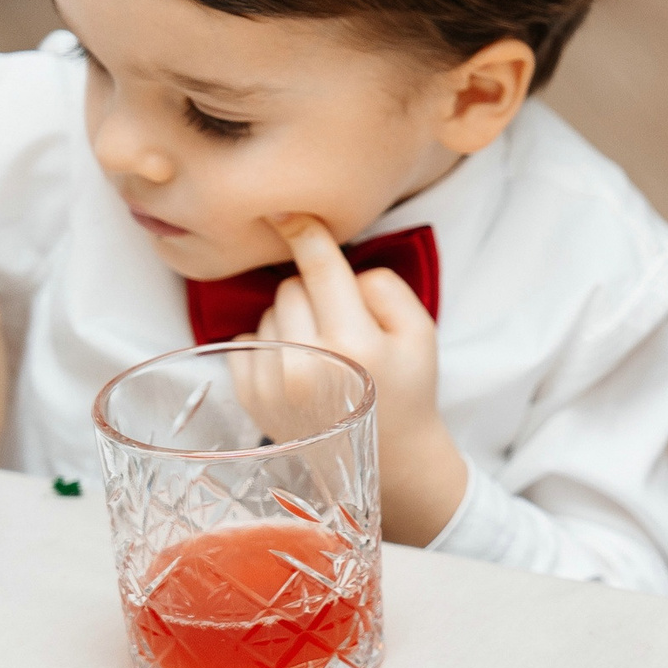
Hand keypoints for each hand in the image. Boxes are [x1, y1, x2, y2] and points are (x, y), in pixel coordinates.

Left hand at [249, 214, 467, 544]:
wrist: (391, 459)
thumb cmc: (408, 387)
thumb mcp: (422, 332)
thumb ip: (384, 288)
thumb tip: (338, 270)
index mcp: (355, 343)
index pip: (320, 268)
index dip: (304, 232)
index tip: (285, 208)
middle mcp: (308, 363)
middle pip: (290, 287)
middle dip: (313, 291)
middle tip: (341, 321)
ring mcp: (274, 384)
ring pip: (267, 312)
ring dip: (291, 318)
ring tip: (323, 350)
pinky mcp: (251, 397)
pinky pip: (245, 339)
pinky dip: (269, 341)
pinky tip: (298, 363)